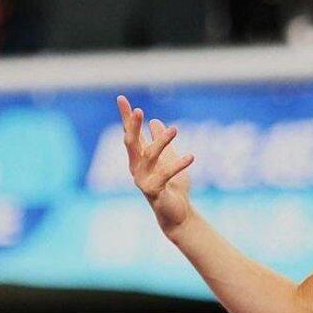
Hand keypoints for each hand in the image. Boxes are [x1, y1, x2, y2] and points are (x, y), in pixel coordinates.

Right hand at [117, 95, 195, 235]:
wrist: (178, 214)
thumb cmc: (173, 186)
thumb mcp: (169, 159)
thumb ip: (160, 141)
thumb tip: (155, 122)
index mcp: (139, 158)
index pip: (131, 134)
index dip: (127, 117)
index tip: (121, 98)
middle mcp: (136, 168)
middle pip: (132, 143)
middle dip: (134, 126)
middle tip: (139, 110)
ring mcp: (143, 180)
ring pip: (150, 156)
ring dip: (162, 142)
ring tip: (175, 129)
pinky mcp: (154, 191)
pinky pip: (166, 174)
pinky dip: (178, 164)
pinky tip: (191, 156)